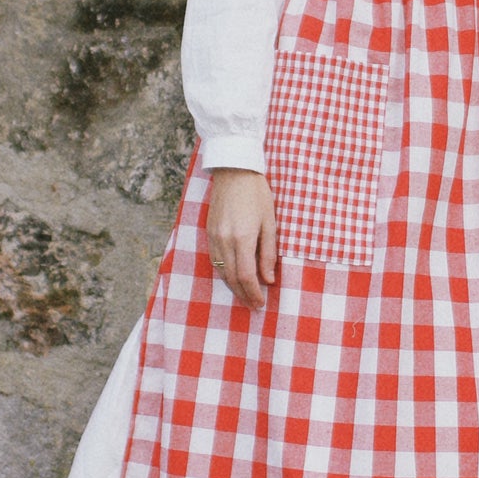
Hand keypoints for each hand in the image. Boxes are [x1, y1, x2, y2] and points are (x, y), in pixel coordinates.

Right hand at [206, 168, 277, 307]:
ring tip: (244, 295)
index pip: (246, 276)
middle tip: (253, 306)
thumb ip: (268, 253)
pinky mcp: (208, 232)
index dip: (253, 293)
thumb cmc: (257, 195)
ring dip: (232, 286)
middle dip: (243, 295)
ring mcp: (213, 236)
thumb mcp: (270, 223)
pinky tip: (232, 277)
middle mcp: (224, 240)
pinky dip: (224, 272)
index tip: (261, 303)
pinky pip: (214, 260)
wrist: (234, 171)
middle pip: (232, 278)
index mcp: (242, 238)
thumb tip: (268, 279)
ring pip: (221, 271)